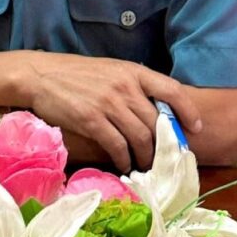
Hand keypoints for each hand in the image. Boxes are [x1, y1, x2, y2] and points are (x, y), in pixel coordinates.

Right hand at [23, 52, 201, 171]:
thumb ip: (132, 86)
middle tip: (165, 159)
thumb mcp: (110, 70)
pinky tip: (125, 165)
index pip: (172, 89)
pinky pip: (118, 147)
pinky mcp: (92, 120)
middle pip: (157, 122)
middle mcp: (125, 86)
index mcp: (133, 71)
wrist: (41, 75)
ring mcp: (109, 103)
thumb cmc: (76, 74)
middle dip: (164, 145)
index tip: (195, 128)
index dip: (188, 111)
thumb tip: (154, 109)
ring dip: (145, 157)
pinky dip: (125, 160)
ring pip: (141, 137)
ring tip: (145, 166)